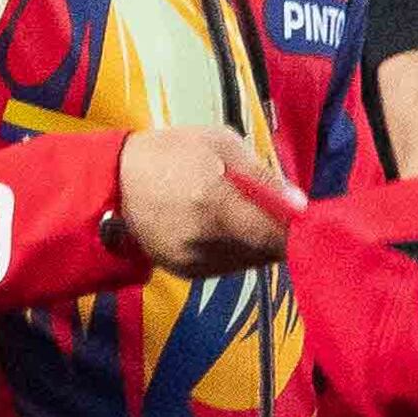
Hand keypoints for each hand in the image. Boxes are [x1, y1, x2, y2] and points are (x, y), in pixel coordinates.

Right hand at [113, 125, 293, 275]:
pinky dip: (239, 249)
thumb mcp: (220, 144)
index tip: (307, 214)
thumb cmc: (170, 152)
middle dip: (281, 231)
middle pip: (266, 250)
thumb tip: (299, 204)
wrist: (110, 181)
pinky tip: (227, 224)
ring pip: (251, 259)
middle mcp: (202, 240)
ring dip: (261, 241)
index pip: (274, 233)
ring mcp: (191, 260)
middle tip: (278, 206)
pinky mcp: (184, 272)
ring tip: (246, 210)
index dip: (297, 228)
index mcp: (213, 202)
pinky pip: (229, 265)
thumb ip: (261, 176)